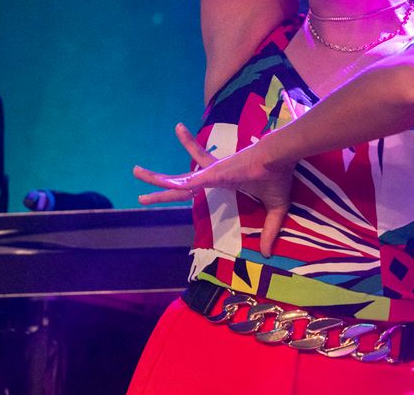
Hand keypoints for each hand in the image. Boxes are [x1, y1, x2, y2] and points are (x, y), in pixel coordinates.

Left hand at [133, 123, 294, 257]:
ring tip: (135, 171)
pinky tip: (160, 186)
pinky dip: (175, 186)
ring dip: (157, 179)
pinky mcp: (213, 174)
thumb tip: (267, 253)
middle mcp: (213, 173)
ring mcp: (211, 174)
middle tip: (137, 173)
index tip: (177, 178)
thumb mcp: (275, 209)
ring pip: (178, 181)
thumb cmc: (275, 177)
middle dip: (160, 180)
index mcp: (224, 178)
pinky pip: (190, 182)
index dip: (189, 179)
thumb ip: (269, 230)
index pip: (202, 178)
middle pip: (181, 180)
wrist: (278, 160)